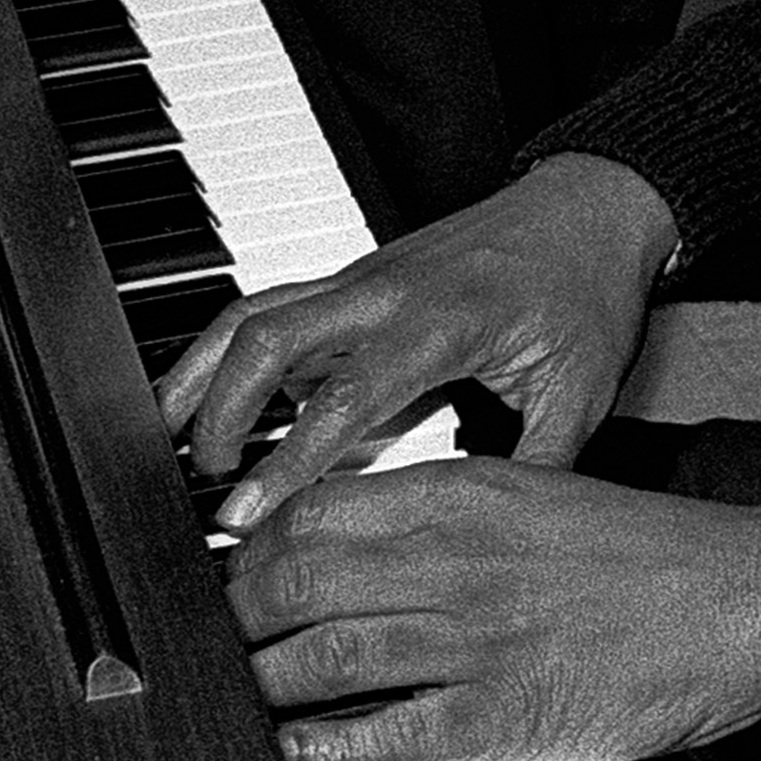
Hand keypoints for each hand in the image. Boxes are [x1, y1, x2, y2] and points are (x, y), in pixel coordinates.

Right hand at [157, 154, 676, 529]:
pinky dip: (230, 346)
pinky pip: (276, 304)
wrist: (589, 207)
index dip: (288, 463)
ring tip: (171, 439)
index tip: (245, 517)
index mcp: (440, 323)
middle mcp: (386, 291)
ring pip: (256, 309)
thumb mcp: (578, 392)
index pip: (344, 398)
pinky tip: (210, 394)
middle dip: (220, 411)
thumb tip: (491, 554)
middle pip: (269, 336)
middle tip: (202, 487)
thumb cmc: (585, 293)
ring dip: (205, 369)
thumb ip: (532, 472)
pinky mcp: (357, 274)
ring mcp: (365, 275)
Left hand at [226, 458, 760, 760]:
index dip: (255, 543)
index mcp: (461, 492)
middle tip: (218, 635)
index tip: (230, 567)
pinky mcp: (499, 715)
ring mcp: (474, 637)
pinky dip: (324, 750)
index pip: (318, 507)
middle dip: (240, 613)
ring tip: (242, 690)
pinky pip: (383, 735)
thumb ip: (441, 512)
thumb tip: (353, 538)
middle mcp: (454, 557)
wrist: (732, 596)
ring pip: (327, 654)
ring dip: (266, 679)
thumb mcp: (528, 495)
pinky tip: (296, 754)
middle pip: (302, 578)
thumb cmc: (635, 552)